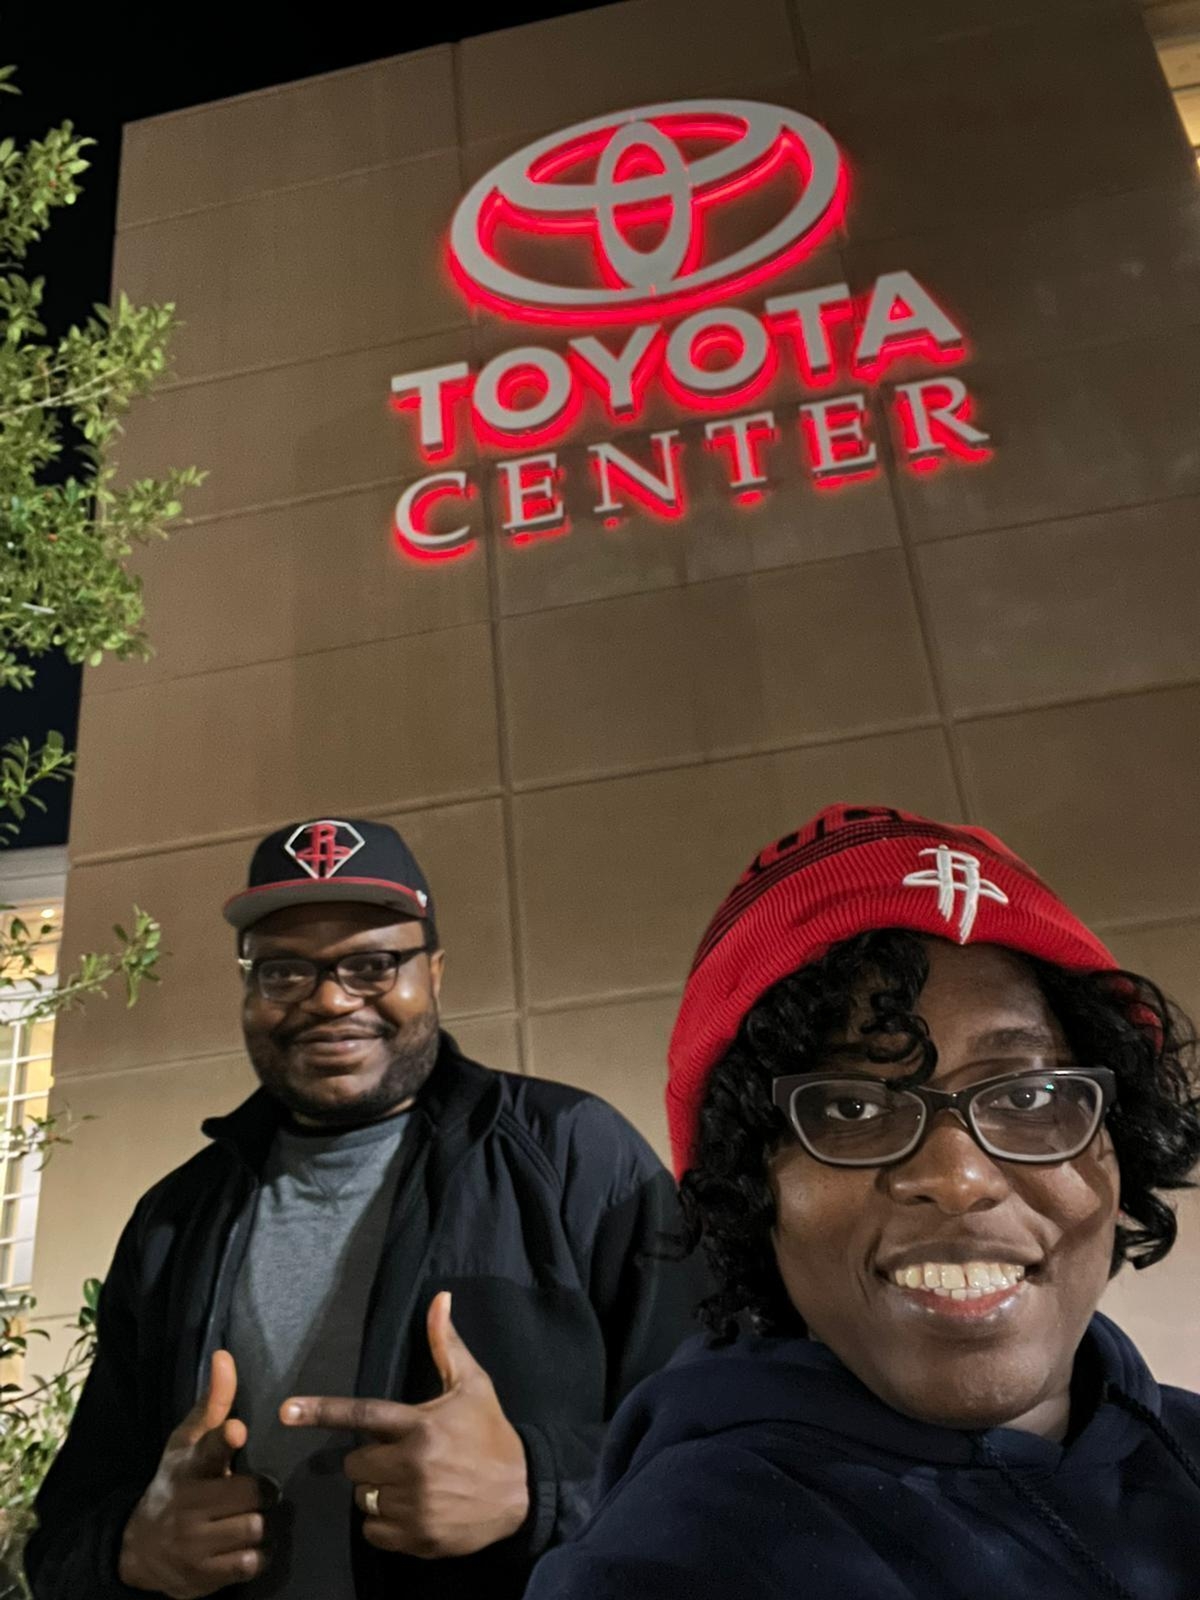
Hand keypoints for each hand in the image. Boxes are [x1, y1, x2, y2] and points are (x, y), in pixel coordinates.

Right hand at [118, 1350, 270, 1596]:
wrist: (140, 1548)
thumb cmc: (177, 1482)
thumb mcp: (186, 1442)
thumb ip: (213, 1404)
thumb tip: (225, 1355)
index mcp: (187, 1467)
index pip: (208, 1449)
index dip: (225, 1440)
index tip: (239, 1430)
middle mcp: (188, 1505)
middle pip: (251, 1494)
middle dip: (262, 1492)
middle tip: (258, 1491)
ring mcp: (194, 1544)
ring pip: (254, 1528)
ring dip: (262, 1524)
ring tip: (253, 1516)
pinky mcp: (203, 1575)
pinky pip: (250, 1563)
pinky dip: (257, 1555)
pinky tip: (247, 1545)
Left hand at [281, 1290, 529, 1558]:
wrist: (522, 1493)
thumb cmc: (491, 1433)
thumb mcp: (473, 1385)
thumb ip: (446, 1345)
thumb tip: (440, 1298)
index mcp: (420, 1425)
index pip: (361, 1414)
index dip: (321, 1411)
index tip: (286, 1411)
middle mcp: (413, 1464)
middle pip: (354, 1465)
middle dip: (370, 1460)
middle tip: (399, 1457)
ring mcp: (414, 1505)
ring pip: (363, 1499)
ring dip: (378, 1492)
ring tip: (410, 1484)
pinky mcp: (418, 1538)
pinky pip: (373, 1532)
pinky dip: (385, 1524)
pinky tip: (411, 1511)